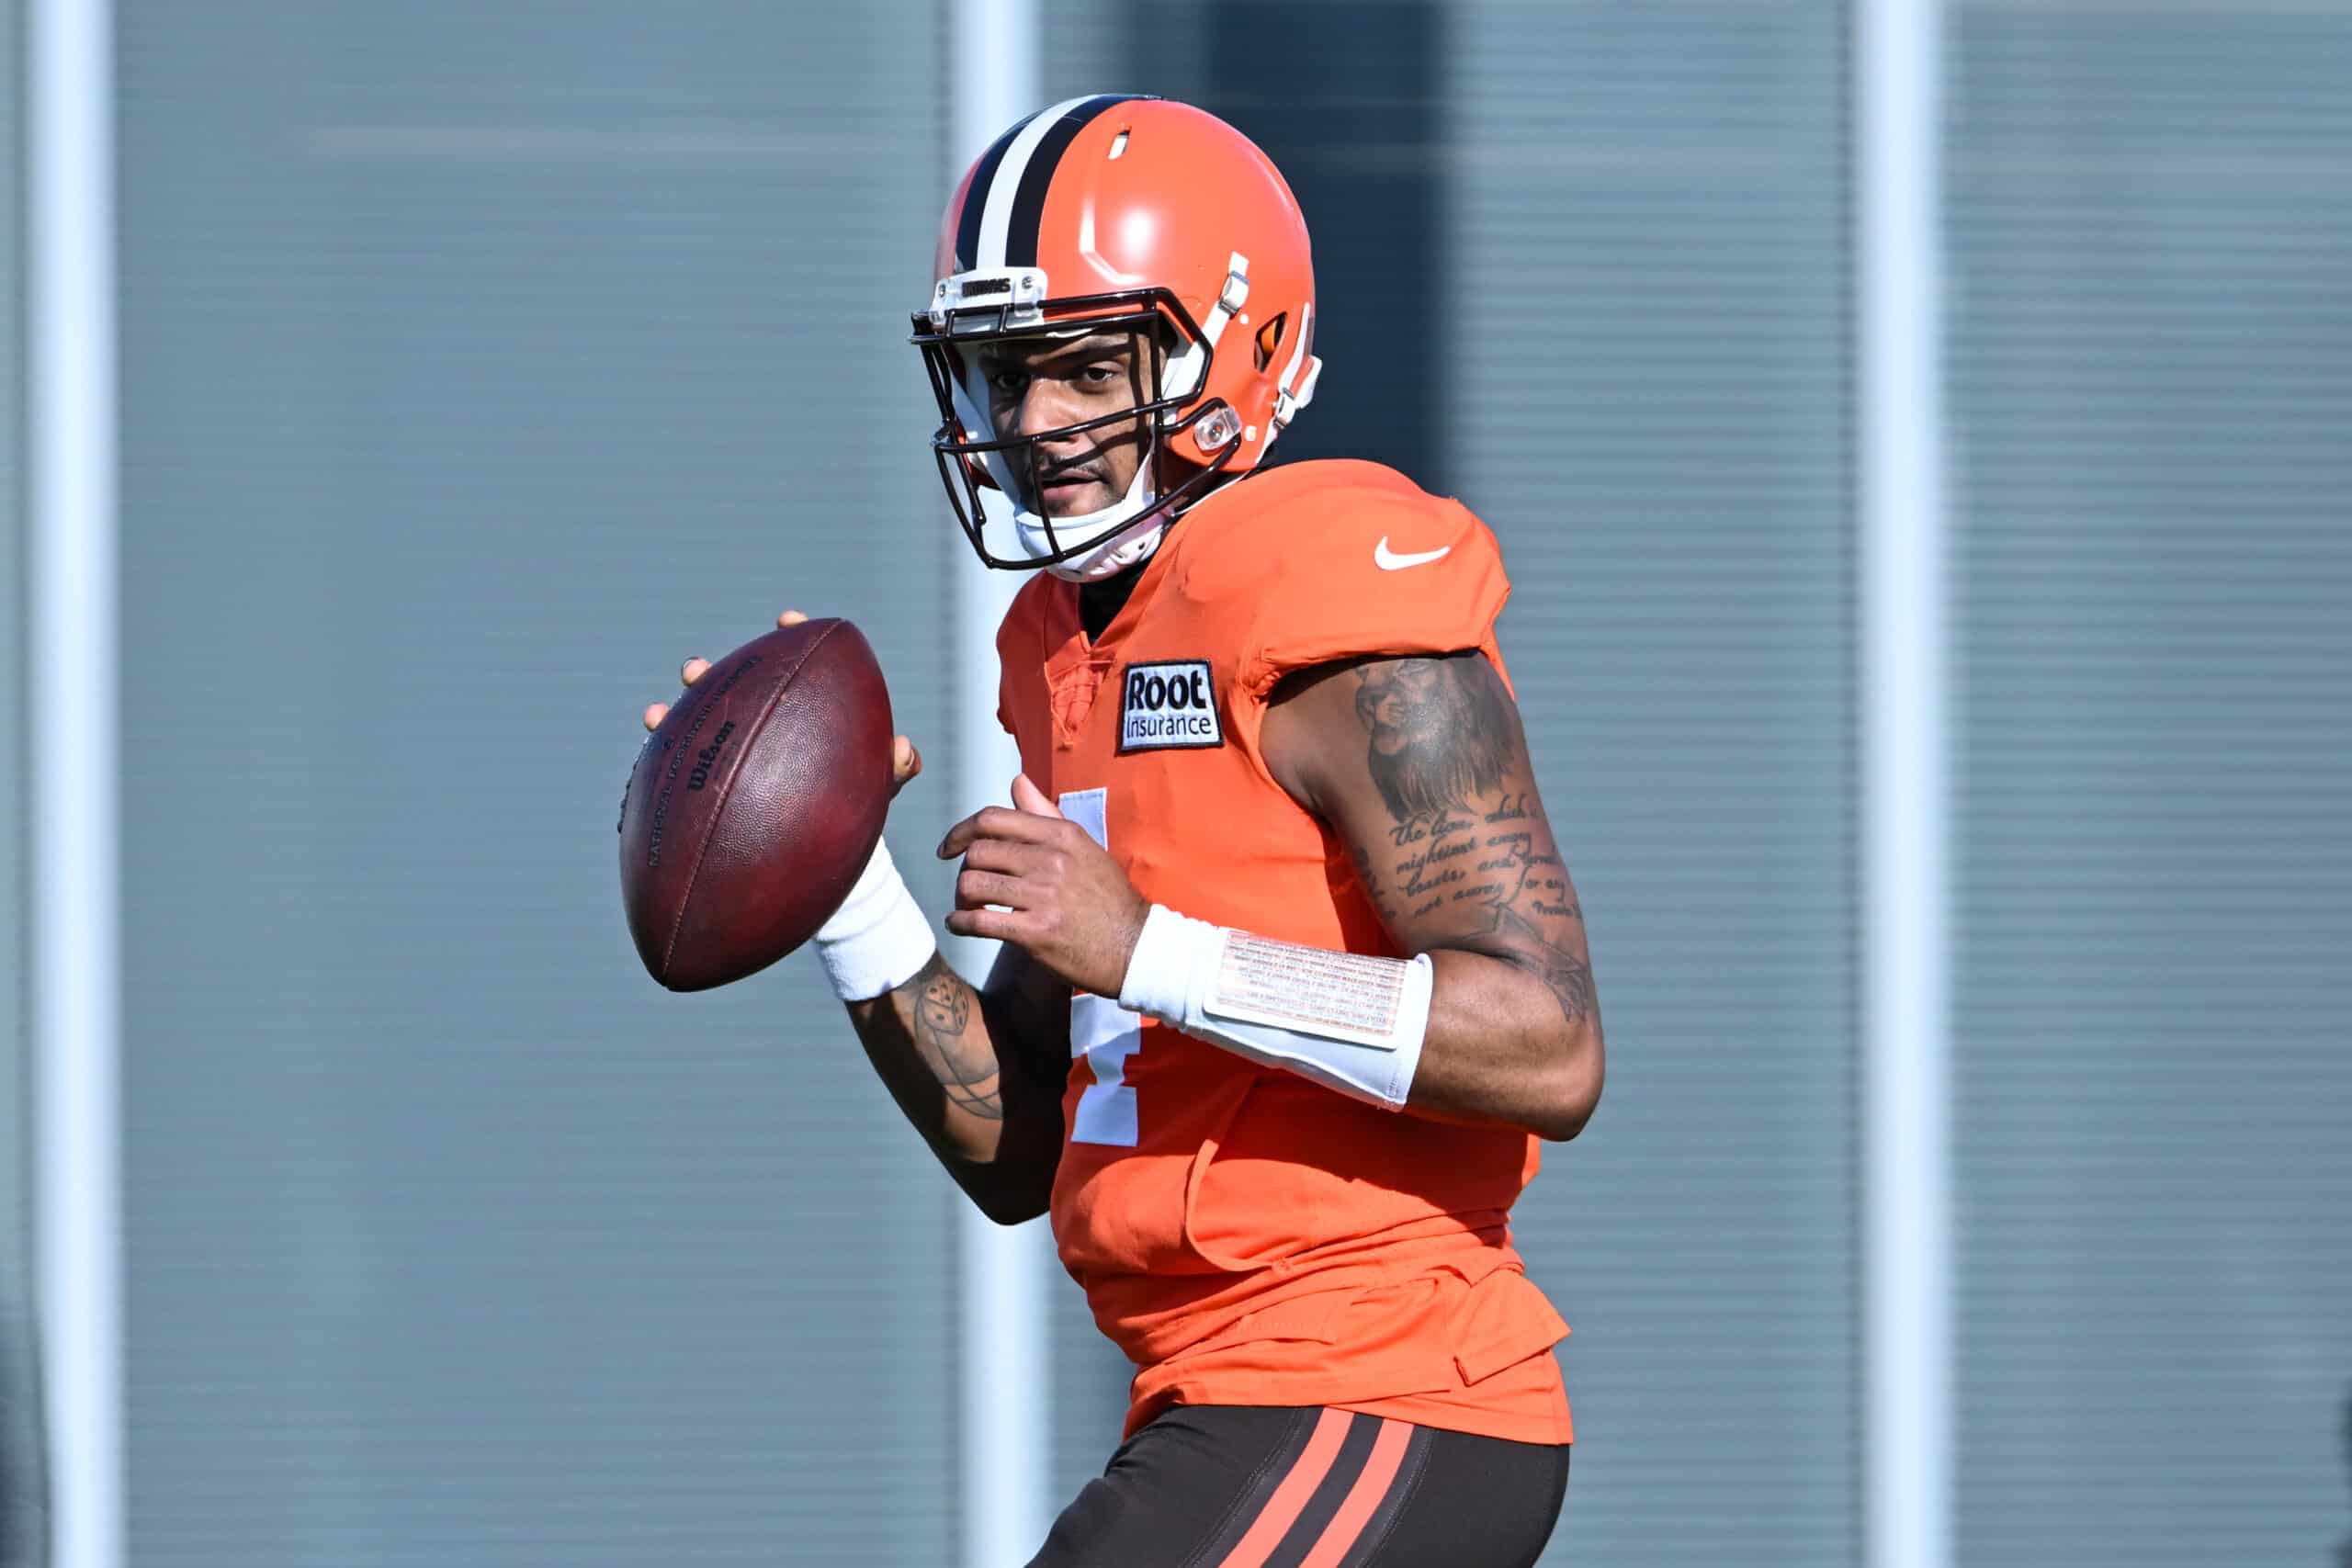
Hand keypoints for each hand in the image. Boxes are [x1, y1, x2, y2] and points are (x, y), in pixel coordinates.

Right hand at [642, 608, 921, 796]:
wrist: (822, 854)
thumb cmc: (852, 809)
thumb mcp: (879, 791)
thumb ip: (895, 770)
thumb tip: (904, 750)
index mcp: (801, 711)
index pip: (796, 662)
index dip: (792, 636)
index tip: (788, 620)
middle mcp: (759, 724)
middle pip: (730, 689)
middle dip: (708, 674)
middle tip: (693, 669)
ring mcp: (729, 754)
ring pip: (695, 727)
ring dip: (671, 719)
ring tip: (653, 714)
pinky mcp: (707, 789)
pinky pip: (679, 776)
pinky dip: (661, 769)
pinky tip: (643, 774)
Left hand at [938, 774, 1150, 997]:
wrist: (1134, 946)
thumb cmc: (1107, 897)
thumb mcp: (1083, 845)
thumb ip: (1045, 813)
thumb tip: (1017, 781)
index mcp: (1060, 835)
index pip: (993, 819)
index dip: (960, 832)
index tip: (948, 848)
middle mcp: (1050, 860)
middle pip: (977, 853)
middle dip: (964, 870)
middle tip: (969, 886)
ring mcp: (1042, 896)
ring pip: (973, 884)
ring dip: (961, 898)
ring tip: (967, 907)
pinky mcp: (1035, 932)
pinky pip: (979, 921)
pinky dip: (959, 923)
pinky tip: (959, 925)